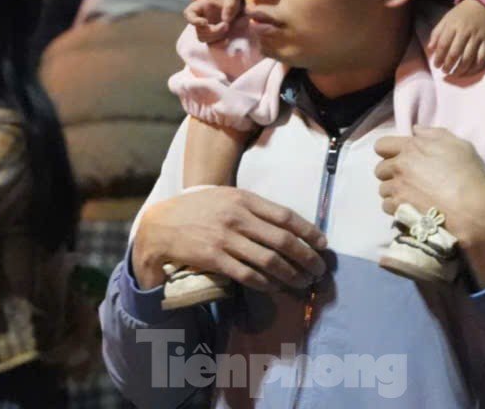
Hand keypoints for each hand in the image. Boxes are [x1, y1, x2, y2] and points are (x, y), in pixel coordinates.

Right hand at [131, 186, 327, 292]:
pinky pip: (248, 275)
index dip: (308, 231)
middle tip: (319, 269)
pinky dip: (266, 283)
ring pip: (269, 260)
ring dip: (291, 274)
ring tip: (303, 282)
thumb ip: (252, 206)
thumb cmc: (197, 208)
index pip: (285, 215)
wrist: (161, 224)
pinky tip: (276, 287)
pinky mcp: (215, 259)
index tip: (322, 244)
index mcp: (243, 198)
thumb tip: (285, 224)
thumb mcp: (225, 196)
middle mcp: (237, 217)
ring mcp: (226, 239)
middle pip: (283, 240)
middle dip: (306, 257)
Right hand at [183, 0, 244, 43]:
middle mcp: (200, 19)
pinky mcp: (214, 35)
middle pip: (199, 31)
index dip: (193, 21)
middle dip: (212, 31)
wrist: (233, 0)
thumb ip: (229, 6)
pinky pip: (212, 44)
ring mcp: (206, 28)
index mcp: (199, 7)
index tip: (205, 22)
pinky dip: (218, 44)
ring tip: (228, 28)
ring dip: (216, 37)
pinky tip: (227, 40)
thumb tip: (225, 20)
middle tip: (226, 25)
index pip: (189, 14)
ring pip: (204, 39)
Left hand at [375, 127, 484, 287]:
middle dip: (391, 173)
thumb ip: (435, 134)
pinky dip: (395, 207)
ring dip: (393, 192)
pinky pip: (387, 206)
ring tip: (409, 197)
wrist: (473, 211)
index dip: (388, 151)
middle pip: (380, 169)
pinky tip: (410, 208)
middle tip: (407, 179)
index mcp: (411, 148)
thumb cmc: (469, 175)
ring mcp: (397, 188)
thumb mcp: (459, 146)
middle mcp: (399, 166)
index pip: (381, 145)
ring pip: (383, 189)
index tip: (400, 158)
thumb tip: (416, 130)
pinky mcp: (399, 208)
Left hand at [427, 0, 484, 77]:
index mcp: (453, 26)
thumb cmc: (460, 14)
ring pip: (469, 57)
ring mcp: (477, 37)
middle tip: (444, 71)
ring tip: (455, 74)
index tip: (436, 65)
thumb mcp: (446, 19)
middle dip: (448, 65)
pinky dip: (475, 67)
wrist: (482, 5)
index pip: (443, 44)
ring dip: (460, 69)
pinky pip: (482, 57)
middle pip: (455, 53)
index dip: (439, 57)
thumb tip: (430, 49)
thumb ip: (436, 33)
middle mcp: (465, 32)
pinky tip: (469, 71)